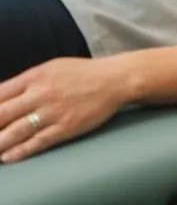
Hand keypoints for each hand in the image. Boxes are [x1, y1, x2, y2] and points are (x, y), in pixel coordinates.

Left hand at [0, 56, 126, 163]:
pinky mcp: (65, 127)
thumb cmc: (83, 74)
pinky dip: (18, 152)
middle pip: (1, 115)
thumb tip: (2, 98)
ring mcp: (53, 111)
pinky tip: (8, 156)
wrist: (116, 79)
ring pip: (14, 133)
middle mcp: (41, 93)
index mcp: (36, 76)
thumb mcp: (53, 68)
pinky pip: (35, 143)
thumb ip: (28, 82)